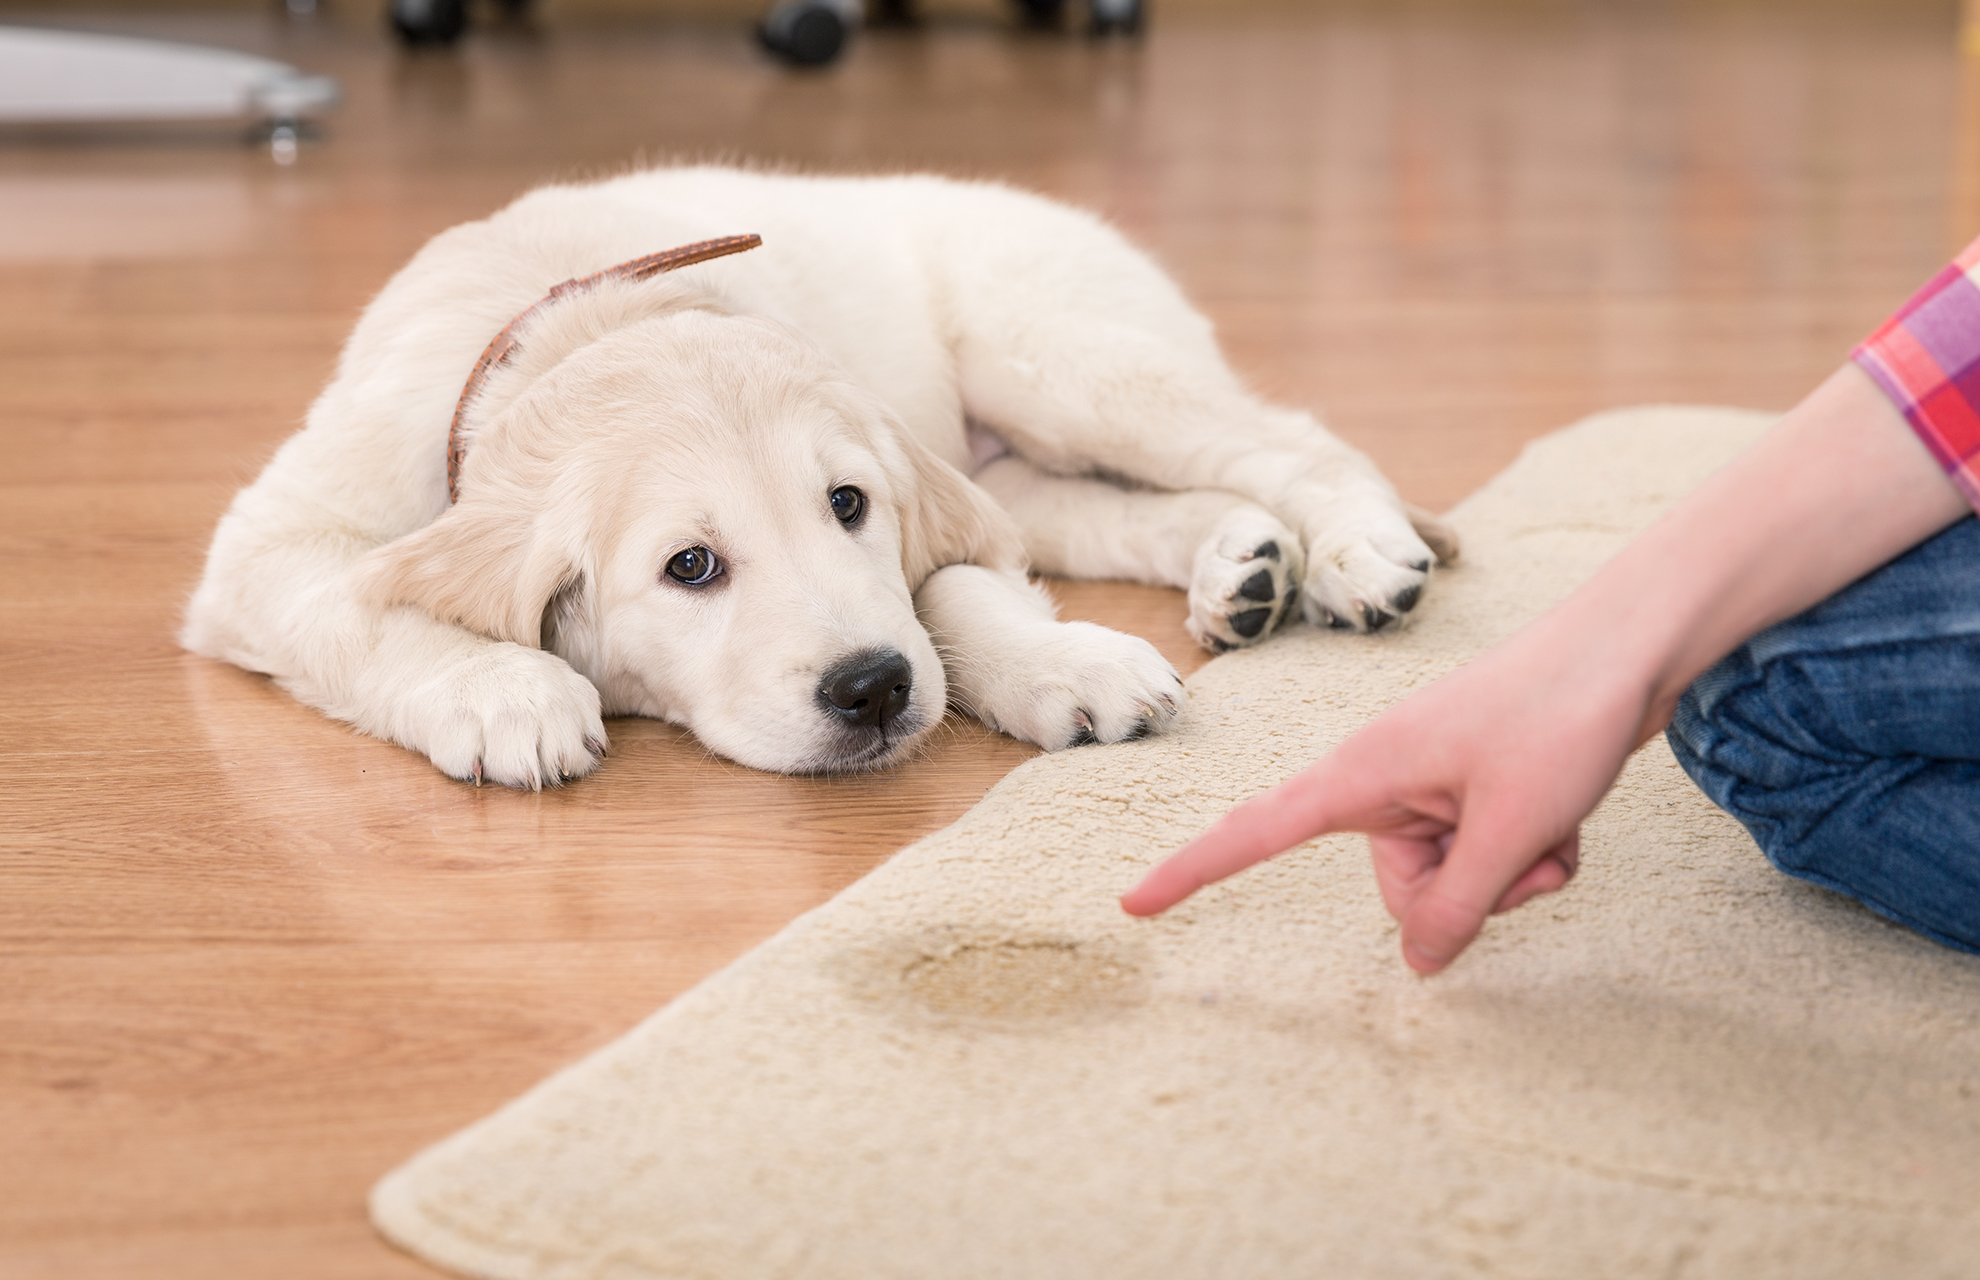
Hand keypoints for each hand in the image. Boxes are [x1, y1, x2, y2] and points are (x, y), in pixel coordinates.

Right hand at [1121, 613, 1649, 972]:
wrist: (1631, 644)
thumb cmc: (1560, 715)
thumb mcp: (1510, 830)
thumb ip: (1458, 906)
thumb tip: (1420, 965)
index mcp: (1363, 773)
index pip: (1255, 832)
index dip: (1193, 871)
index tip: (1133, 902)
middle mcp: (1387, 779)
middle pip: (1401, 889)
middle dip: (1469, 893)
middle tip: (1525, 849)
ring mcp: (1434, 783)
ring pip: (1455, 879)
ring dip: (1514, 872)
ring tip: (1554, 822)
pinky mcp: (1476, 786)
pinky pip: (1490, 855)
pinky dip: (1534, 852)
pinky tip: (1568, 815)